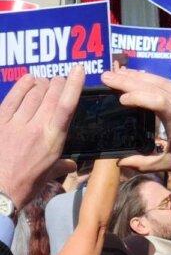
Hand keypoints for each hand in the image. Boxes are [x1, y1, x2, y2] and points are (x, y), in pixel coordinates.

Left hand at [0, 71, 83, 209]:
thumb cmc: (26, 185)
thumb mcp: (50, 174)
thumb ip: (63, 165)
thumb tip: (72, 165)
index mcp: (53, 140)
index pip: (66, 106)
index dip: (74, 85)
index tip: (78, 70)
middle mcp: (36, 128)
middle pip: (50, 95)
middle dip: (57, 82)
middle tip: (59, 80)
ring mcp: (16, 125)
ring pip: (32, 94)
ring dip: (41, 83)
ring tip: (44, 81)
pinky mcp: (0, 124)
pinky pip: (12, 98)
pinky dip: (22, 86)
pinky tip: (28, 79)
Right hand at [102, 67, 170, 182]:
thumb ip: (145, 163)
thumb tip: (120, 162)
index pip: (157, 101)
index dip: (137, 97)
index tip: (119, 99)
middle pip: (154, 86)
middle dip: (128, 80)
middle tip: (106, 76)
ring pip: (163, 82)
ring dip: (140, 76)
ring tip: (119, 73)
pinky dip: (154, 80)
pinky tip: (143, 78)